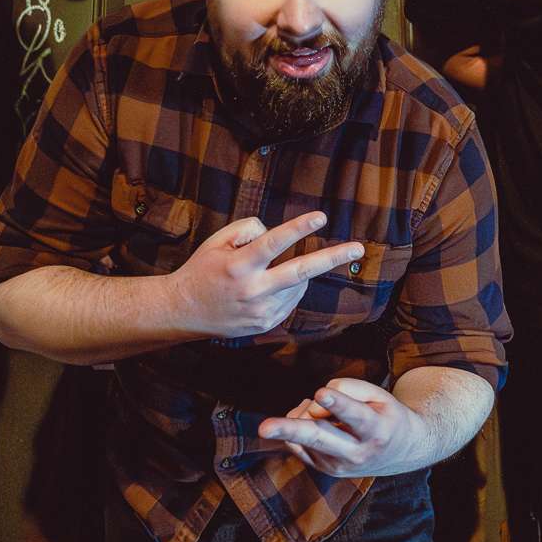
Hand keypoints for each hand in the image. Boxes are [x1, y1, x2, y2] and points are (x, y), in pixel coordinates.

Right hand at [165, 211, 365, 339]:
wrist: (183, 311)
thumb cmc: (202, 269)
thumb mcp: (217, 241)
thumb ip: (248, 231)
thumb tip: (277, 235)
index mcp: (239, 266)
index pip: (274, 242)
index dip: (298, 228)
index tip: (321, 217)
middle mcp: (252, 290)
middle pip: (301, 272)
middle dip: (332, 258)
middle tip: (358, 248)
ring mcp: (261, 311)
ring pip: (297, 285)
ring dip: (296, 273)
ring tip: (269, 272)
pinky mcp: (265, 324)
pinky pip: (290, 300)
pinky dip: (288, 289)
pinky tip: (266, 287)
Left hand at [260, 378, 428, 477]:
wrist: (401, 452)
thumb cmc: (385, 415)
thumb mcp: (379, 396)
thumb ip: (347, 390)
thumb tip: (314, 401)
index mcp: (376, 431)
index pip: (354, 415)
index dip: (338, 403)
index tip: (322, 393)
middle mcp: (355, 453)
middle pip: (318, 437)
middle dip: (290, 429)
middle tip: (264, 428)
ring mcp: (336, 465)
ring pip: (304, 434)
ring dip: (306, 412)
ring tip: (325, 404)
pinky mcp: (322, 468)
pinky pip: (297, 441)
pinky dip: (302, 421)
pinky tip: (319, 418)